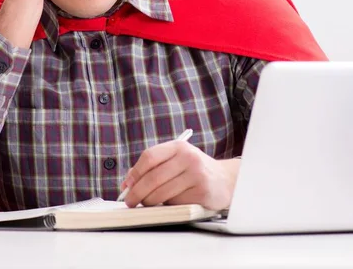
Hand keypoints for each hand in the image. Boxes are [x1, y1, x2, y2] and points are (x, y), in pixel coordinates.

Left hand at [120, 141, 239, 210]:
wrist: (226, 180)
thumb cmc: (195, 170)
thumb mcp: (177, 160)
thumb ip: (155, 167)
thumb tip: (128, 183)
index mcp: (179, 146)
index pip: (150, 157)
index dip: (135, 172)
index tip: (126, 185)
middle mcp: (188, 158)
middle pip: (153, 177)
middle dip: (137, 192)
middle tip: (129, 201)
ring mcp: (196, 175)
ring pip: (162, 193)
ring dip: (149, 202)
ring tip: (146, 204)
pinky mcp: (202, 192)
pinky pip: (176, 203)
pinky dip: (168, 207)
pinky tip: (169, 204)